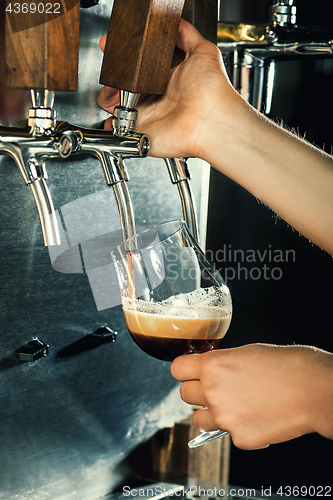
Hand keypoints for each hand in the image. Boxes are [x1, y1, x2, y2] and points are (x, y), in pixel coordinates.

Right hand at [97, 19, 238, 158]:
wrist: (210, 120)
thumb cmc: (211, 91)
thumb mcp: (203, 52)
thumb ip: (186, 34)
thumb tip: (175, 21)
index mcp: (163, 80)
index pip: (136, 66)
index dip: (124, 56)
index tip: (113, 43)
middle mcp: (152, 98)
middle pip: (120, 83)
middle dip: (111, 70)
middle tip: (112, 61)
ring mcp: (143, 115)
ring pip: (112, 101)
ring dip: (108, 90)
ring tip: (114, 82)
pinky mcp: (137, 130)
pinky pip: (115, 125)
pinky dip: (109, 119)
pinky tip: (113, 106)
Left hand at [171, 343, 332, 448]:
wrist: (311, 389)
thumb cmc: (285, 365)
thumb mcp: (245, 353)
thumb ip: (220, 364)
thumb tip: (209, 371)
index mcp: (212, 365)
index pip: (177, 369)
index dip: (185, 370)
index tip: (190, 372)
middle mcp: (212, 392)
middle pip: (184, 394)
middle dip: (198, 391)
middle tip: (216, 388)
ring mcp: (224, 418)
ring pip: (198, 419)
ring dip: (210, 413)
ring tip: (232, 406)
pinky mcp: (239, 438)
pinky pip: (227, 433)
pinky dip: (238, 427)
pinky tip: (257, 416)